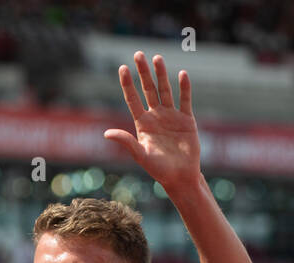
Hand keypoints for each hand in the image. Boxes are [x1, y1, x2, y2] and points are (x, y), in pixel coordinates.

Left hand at [104, 51, 199, 192]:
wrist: (180, 177)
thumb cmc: (159, 170)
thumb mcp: (140, 155)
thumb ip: (126, 142)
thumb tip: (106, 133)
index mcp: (143, 124)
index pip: (133, 99)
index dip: (127, 84)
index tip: (122, 68)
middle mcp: (156, 116)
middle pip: (148, 89)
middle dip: (143, 72)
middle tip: (138, 54)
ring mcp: (171, 116)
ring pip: (165, 91)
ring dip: (161, 74)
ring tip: (157, 58)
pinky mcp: (187, 120)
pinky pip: (185, 100)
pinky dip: (184, 88)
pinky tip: (182, 74)